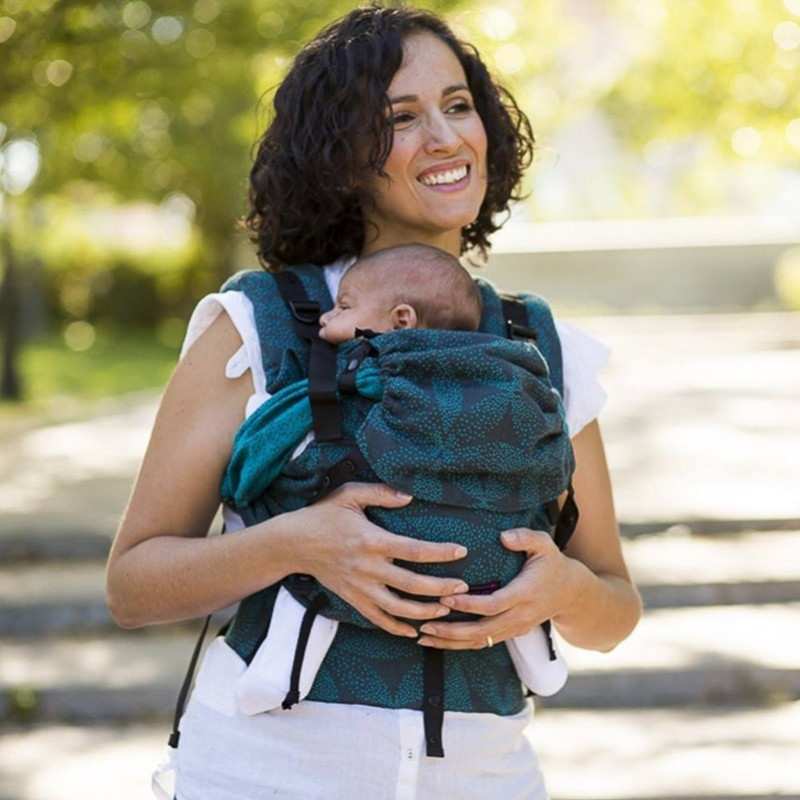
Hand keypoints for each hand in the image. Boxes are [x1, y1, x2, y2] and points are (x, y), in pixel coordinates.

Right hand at [290, 482, 469, 637]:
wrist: (294, 543)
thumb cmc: (325, 515)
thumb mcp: (350, 494)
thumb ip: (382, 493)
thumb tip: (410, 496)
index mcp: (372, 540)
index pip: (414, 550)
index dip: (441, 552)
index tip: (461, 551)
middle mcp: (368, 567)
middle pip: (412, 584)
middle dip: (441, 588)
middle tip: (463, 587)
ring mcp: (360, 587)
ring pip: (398, 608)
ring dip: (425, 612)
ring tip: (446, 610)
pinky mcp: (352, 599)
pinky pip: (378, 619)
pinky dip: (397, 628)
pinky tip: (414, 631)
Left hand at [416, 528, 575, 649]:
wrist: (571, 593)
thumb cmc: (552, 564)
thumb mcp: (544, 544)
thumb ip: (525, 537)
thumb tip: (503, 536)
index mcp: (524, 593)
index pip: (493, 604)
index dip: (468, 604)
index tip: (446, 597)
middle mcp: (519, 615)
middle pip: (482, 630)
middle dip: (451, 629)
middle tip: (424, 623)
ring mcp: (515, 627)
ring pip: (480, 641)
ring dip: (451, 642)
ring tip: (423, 636)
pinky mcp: (510, 632)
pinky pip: (483, 642)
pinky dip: (460, 644)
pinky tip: (439, 641)